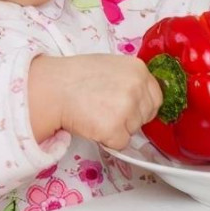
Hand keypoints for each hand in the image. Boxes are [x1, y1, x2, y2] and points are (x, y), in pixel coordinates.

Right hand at [29, 53, 162, 148]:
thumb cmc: (77, 77)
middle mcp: (137, 86)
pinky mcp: (115, 128)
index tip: (127, 107)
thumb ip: (132, 80)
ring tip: (97, 113)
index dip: (141, 105)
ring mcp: (128, 107)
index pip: (156, 97)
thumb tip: (142, 99)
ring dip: (118, 128)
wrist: (53, 88)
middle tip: (107, 110)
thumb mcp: (113, 67)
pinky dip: (108, 140)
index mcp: (139, 69)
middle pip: (147, 115)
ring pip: (134, 130)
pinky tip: (93, 124)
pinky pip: (121, 143)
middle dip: (131, 118)